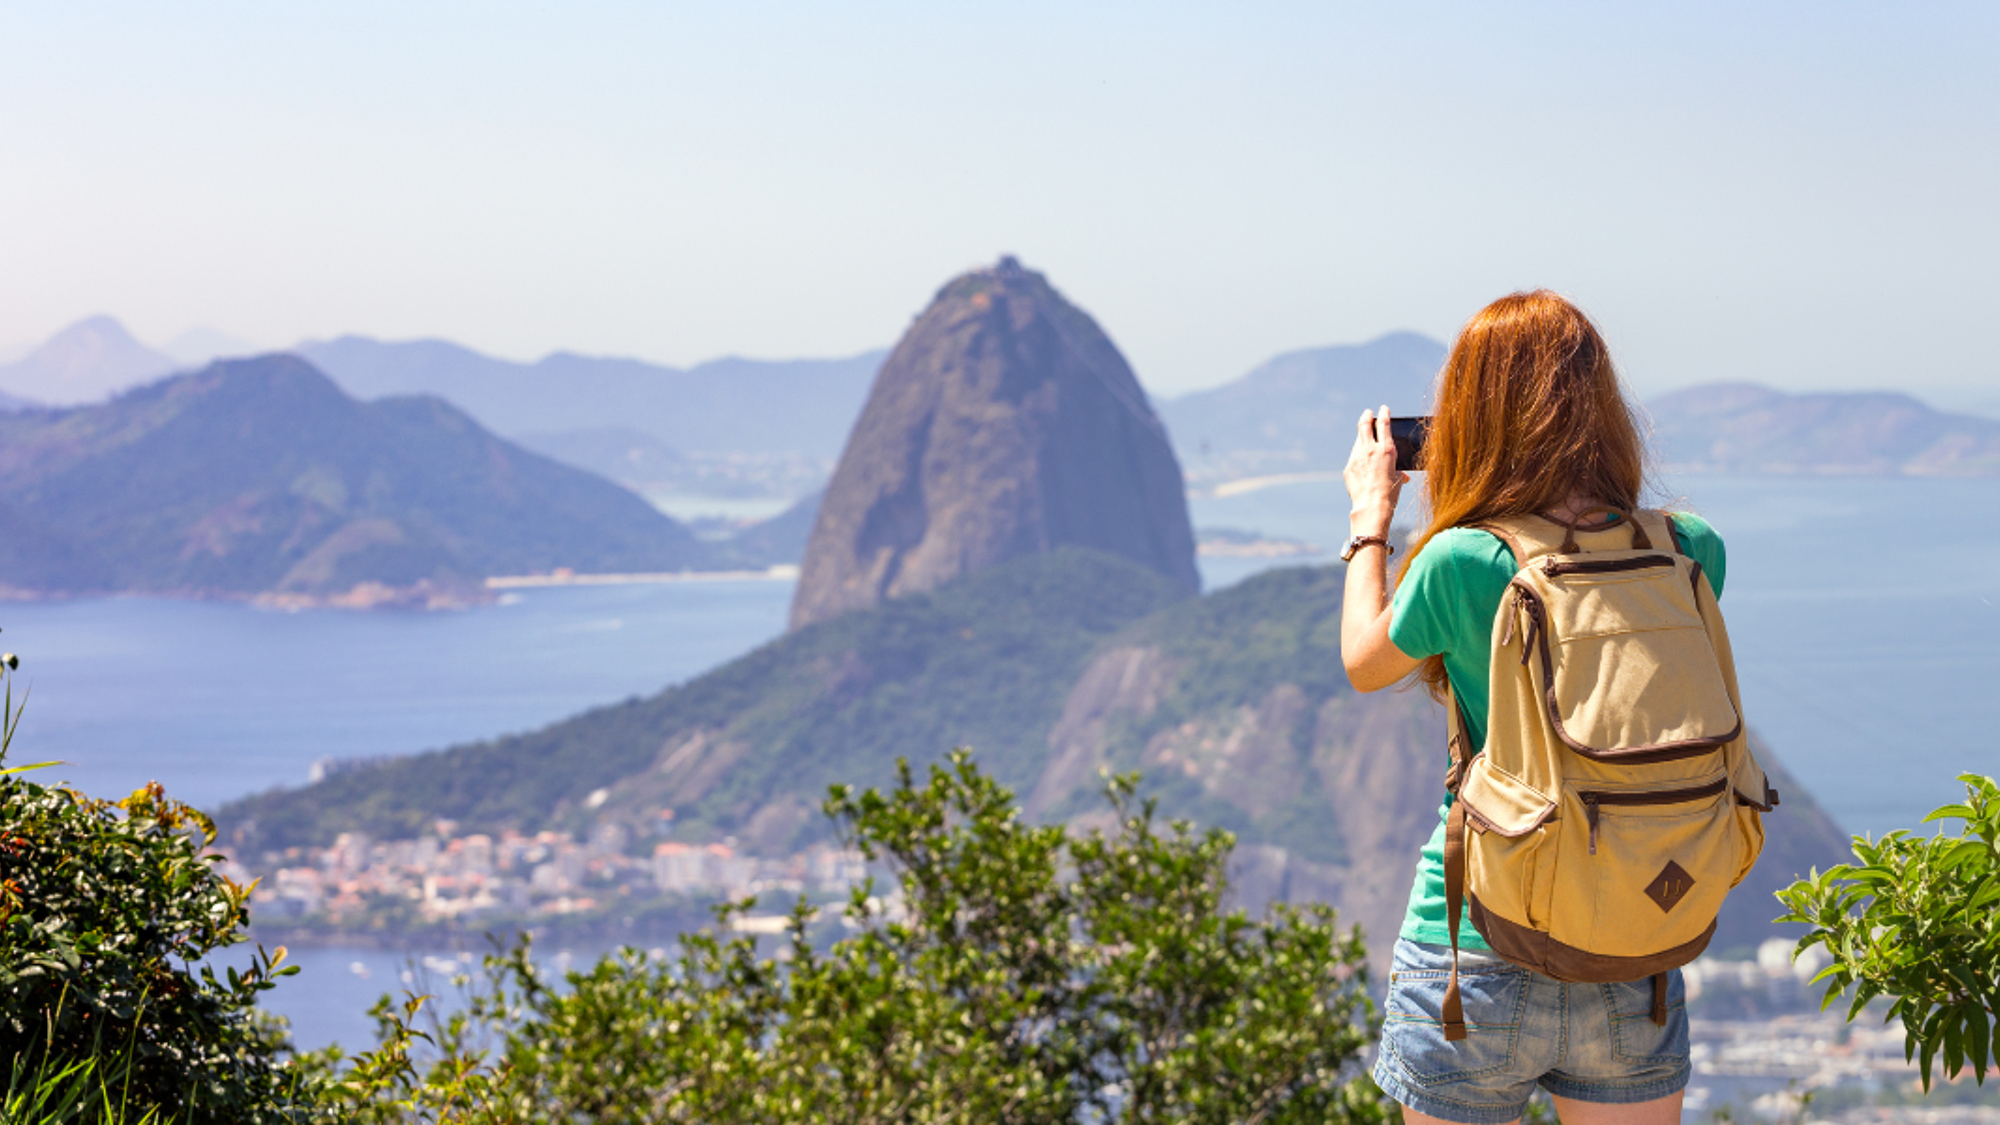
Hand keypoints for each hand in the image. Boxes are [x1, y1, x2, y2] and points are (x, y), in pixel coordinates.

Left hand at [1344, 405, 1408, 536]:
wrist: (1371, 506)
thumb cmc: (1389, 493)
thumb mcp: (1398, 479)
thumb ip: (1398, 471)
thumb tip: (1403, 475)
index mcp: (1387, 449)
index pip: (1384, 424)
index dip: (1384, 414)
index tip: (1383, 408)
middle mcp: (1370, 450)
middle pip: (1365, 425)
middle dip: (1367, 416)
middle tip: (1368, 413)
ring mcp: (1357, 457)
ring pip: (1358, 441)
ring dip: (1362, 438)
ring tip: (1365, 439)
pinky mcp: (1348, 467)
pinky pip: (1354, 457)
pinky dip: (1358, 456)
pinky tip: (1361, 461)